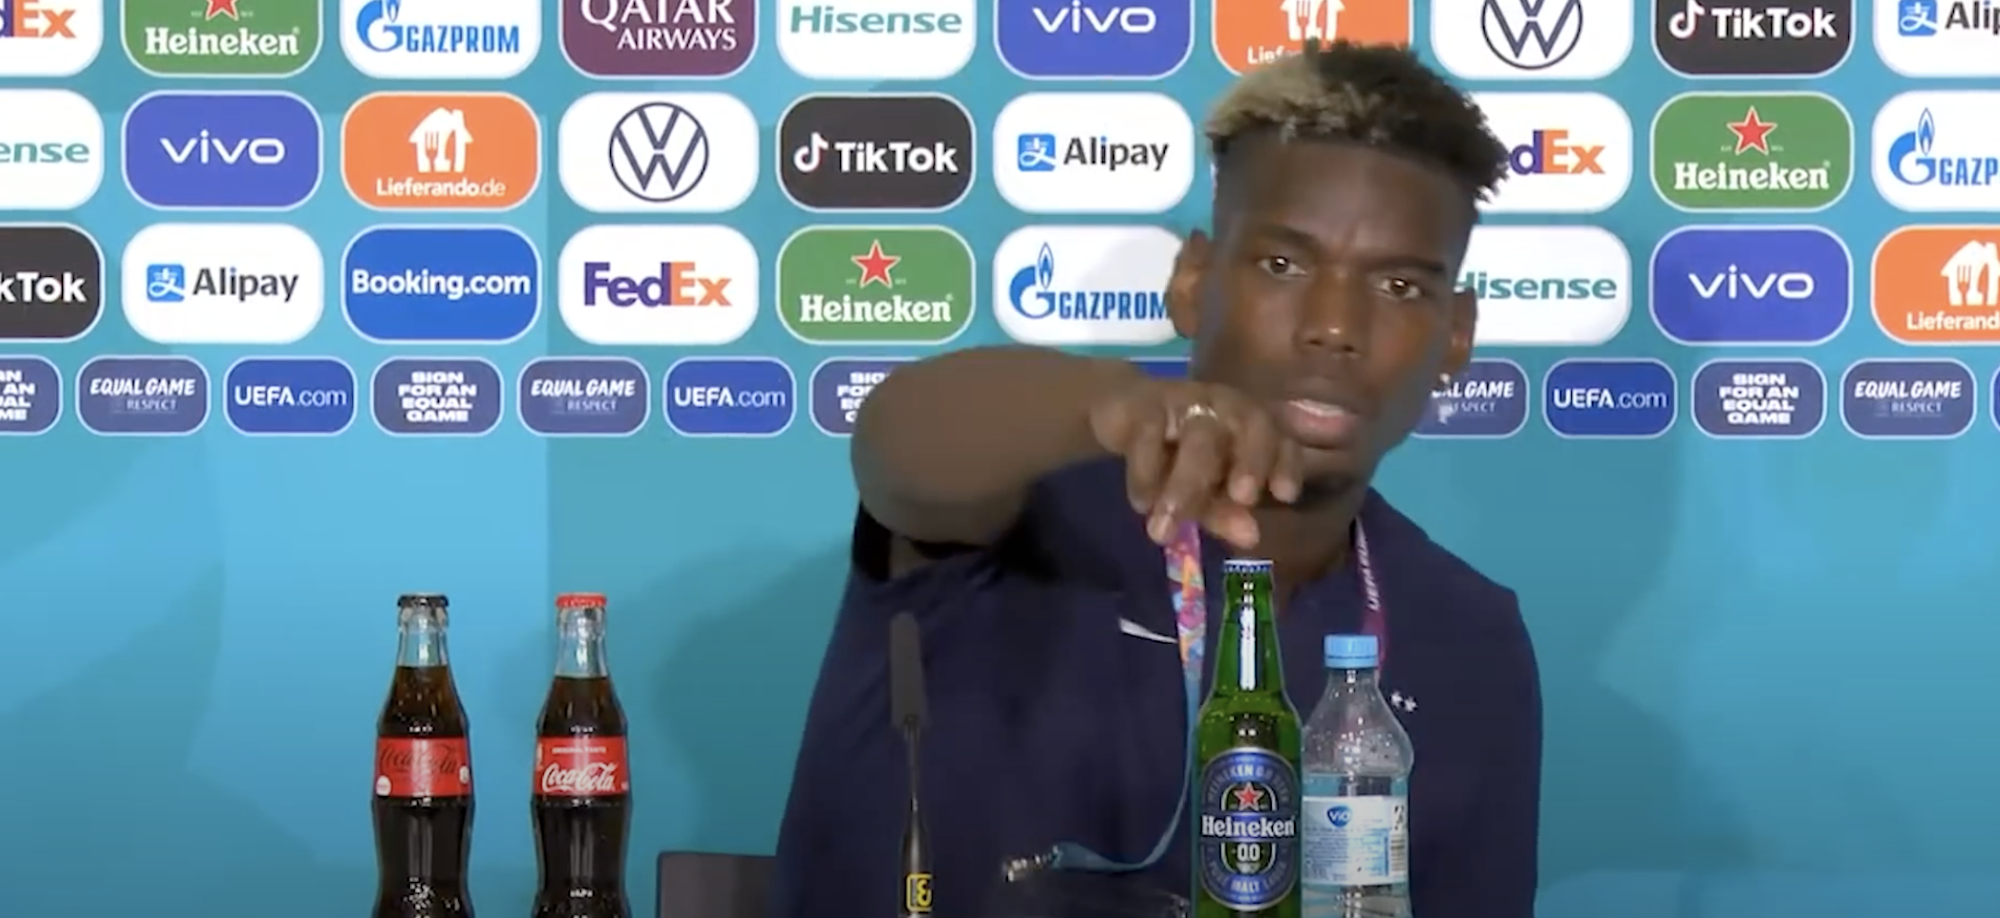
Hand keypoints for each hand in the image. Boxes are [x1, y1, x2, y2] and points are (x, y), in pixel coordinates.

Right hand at [1088, 379, 1302, 548]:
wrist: (1118, 410)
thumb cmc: (1173, 453)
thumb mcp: (1203, 489)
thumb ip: (1226, 511)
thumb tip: (1250, 537)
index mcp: (1249, 425)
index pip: (1281, 438)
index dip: (1286, 464)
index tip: (1285, 496)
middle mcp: (1227, 406)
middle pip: (1251, 424)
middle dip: (1250, 462)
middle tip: (1244, 498)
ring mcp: (1187, 400)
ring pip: (1199, 437)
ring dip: (1185, 485)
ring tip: (1164, 529)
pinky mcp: (1144, 404)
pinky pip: (1150, 434)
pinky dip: (1146, 473)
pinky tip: (1141, 504)